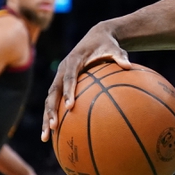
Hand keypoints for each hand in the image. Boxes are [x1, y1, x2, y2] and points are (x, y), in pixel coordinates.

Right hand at [42, 23, 131, 141]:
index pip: (69, 77)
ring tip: (46, 137)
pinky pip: (54, 101)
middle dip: (51, 110)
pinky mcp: (61, 83)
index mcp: (73, 60)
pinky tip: (56, 133)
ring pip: (49, 100)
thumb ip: (120, 56)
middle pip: (52, 92)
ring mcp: (59, 77)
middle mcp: (62, 70)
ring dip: (46, 117)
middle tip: (53, 126)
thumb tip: (128, 66)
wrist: (96, 36)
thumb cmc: (107, 44)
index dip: (68, 92)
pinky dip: (53, 115)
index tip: (69, 107)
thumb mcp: (114, 48)